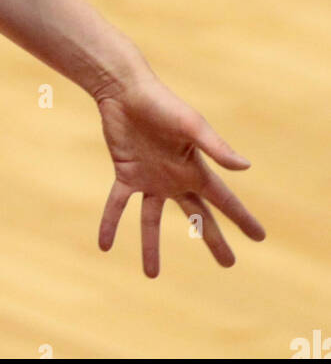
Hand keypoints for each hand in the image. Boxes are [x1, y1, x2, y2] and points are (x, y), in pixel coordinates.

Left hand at [94, 74, 265, 276]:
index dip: (242, 219)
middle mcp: (175, 177)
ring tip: (151, 275)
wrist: (125, 88)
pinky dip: (110, 223)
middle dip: (213, 239)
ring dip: (151, 246)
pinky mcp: (126, 172)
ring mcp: (150, 177)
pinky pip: (118, 204)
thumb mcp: (192, 125)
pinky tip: (104, 245)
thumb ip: (216, 147)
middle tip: (228, 263)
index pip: (224, 201)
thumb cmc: (161, 103)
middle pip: (197, 216)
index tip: (259, 237)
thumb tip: (246, 167)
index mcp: (195, 168)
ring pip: (152, 220)